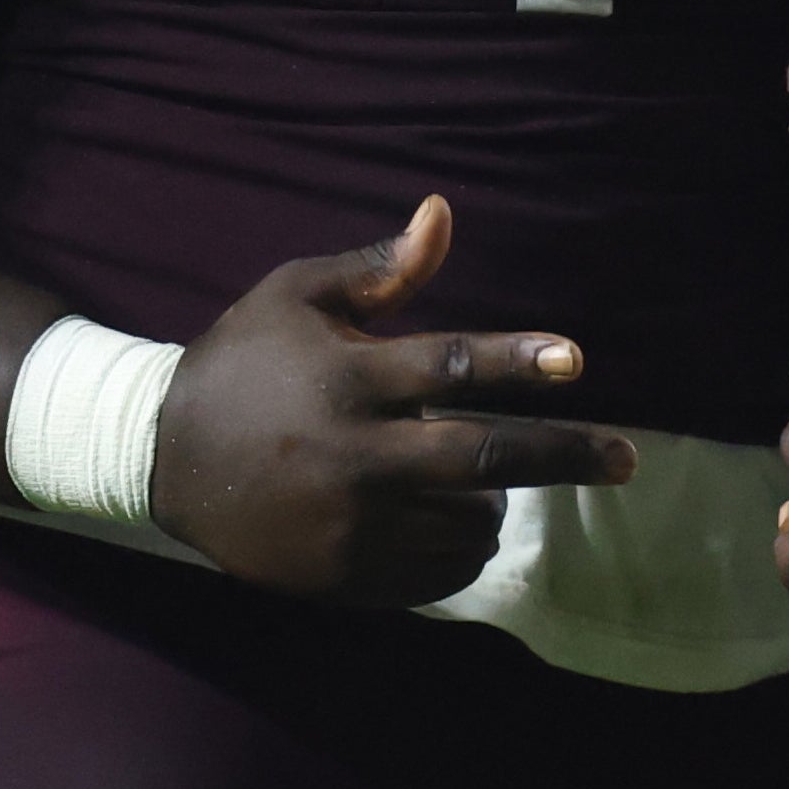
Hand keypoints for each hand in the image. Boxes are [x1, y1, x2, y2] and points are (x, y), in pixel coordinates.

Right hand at [149, 197, 634, 606]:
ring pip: (464, 522)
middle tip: (628, 460)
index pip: (453, 365)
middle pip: (483, 458)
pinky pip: (431, 573)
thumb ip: (379, 269)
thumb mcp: (298, 295)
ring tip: (491, 484)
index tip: (576, 362)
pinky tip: (454, 522)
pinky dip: (459, 549)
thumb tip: (444, 213)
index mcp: (348, 377)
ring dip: (497, 502)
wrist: (160, 457)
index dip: (520, 361)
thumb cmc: (241, 359)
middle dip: (566, 456)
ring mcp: (345, 524)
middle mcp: (352, 453)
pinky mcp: (336, 575)